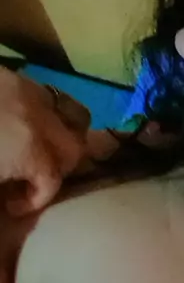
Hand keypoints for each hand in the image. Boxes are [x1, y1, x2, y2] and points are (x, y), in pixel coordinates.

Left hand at [0, 66, 95, 216]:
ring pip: (75, 115)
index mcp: (30, 150)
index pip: (53, 180)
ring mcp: (29, 93)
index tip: (17, 206)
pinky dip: (49, 112)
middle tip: (37, 179)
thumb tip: (16, 193)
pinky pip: (48, 95)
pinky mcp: (14, 76)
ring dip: (68, 134)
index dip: (39, 198)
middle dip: (62, 168)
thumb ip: (9, 184)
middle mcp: (41, 120)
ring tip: (46, 146)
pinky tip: (27, 121)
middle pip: (75, 148)